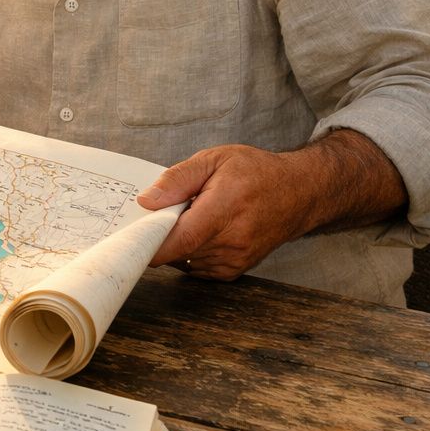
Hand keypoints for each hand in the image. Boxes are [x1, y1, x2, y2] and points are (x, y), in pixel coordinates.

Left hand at [137, 144, 316, 280]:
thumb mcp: (214, 159)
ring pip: (184, 261)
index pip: (182, 238)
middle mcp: (233, 241)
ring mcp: (235, 260)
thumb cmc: (257, 172)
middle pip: (177, 251)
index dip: (151, 243)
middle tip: (161, 212)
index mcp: (226, 208)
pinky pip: (196, 267)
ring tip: (191, 218)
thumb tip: (147, 200)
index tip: (130, 236)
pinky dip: (189, 252)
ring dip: (176, 244)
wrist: (299, 193)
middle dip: (160, 234)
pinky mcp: (235, 271)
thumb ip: (178, 179)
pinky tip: (200, 231)